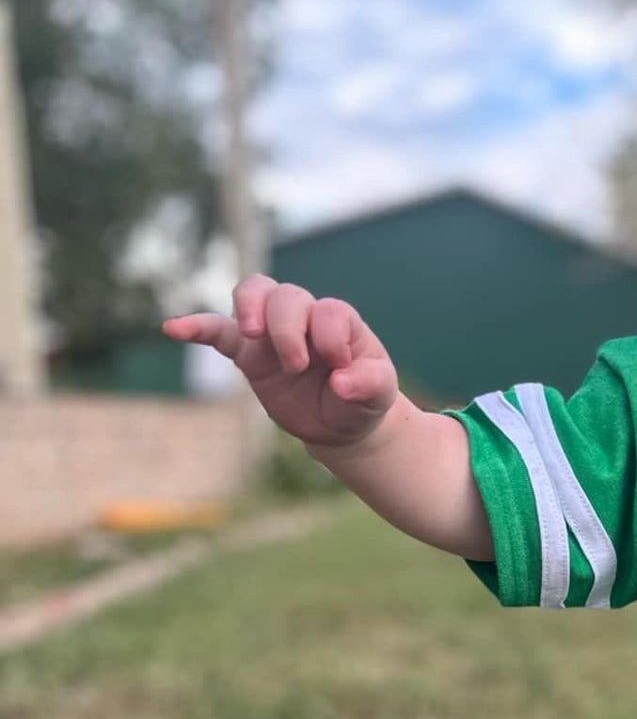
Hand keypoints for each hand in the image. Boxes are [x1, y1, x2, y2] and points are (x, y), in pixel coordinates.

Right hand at [163, 276, 398, 449]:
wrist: (342, 423)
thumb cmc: (362, 399)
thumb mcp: (380, 394)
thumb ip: (371, 384)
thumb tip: (342, 382)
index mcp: (338, 321)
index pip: (328, 311)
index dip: (330, 335)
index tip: (340, 367)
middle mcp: (304, 318)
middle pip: (286, 296)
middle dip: (287, 327)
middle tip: (297, 366)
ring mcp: (273, 333)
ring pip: (255, 295)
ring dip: (251, 308)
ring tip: (253, 334)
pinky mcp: (249, 354)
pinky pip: (218, 332)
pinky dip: (197, 327)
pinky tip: (173, 328)